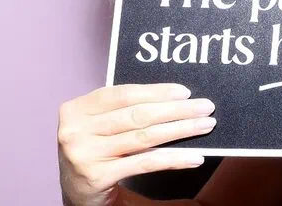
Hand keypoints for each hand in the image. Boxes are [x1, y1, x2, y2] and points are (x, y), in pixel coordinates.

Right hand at [57, 83, 212, 205]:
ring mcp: (84, 154)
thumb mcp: (101, 124)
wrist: (77, 189)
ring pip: (144, 137)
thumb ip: (126, 109)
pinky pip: (145, 163)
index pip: (124, 94)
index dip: (157, 92)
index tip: (185, 92)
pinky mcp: (97, 177)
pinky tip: (194, 157)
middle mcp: (75, 131)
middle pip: (138, 115)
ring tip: (206, 125)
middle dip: (177, 110)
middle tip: (206, 107)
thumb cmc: (98, 148)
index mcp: (76, 109)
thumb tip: (179, 98)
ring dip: (181, 130)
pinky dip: (173, 159)